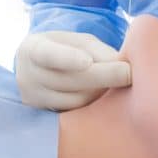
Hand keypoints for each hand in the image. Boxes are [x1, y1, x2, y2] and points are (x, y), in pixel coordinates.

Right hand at [15, 31, 131, 110]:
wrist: (37, 70)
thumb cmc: (64, 49)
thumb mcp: (77, 42)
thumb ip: (96, 50)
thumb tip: (119, 64)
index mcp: (33, 49)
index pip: (48, 55)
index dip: (68, 59)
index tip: (87, 62)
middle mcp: (28, 76)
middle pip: (68, 80)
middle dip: (103, 75)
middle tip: (130, 72)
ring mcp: (35, 99)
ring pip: (75, 99)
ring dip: (101, 90)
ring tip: (121, 80)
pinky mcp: (46, 115)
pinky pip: (76, 111)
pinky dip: (94, 103)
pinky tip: (106, 93)